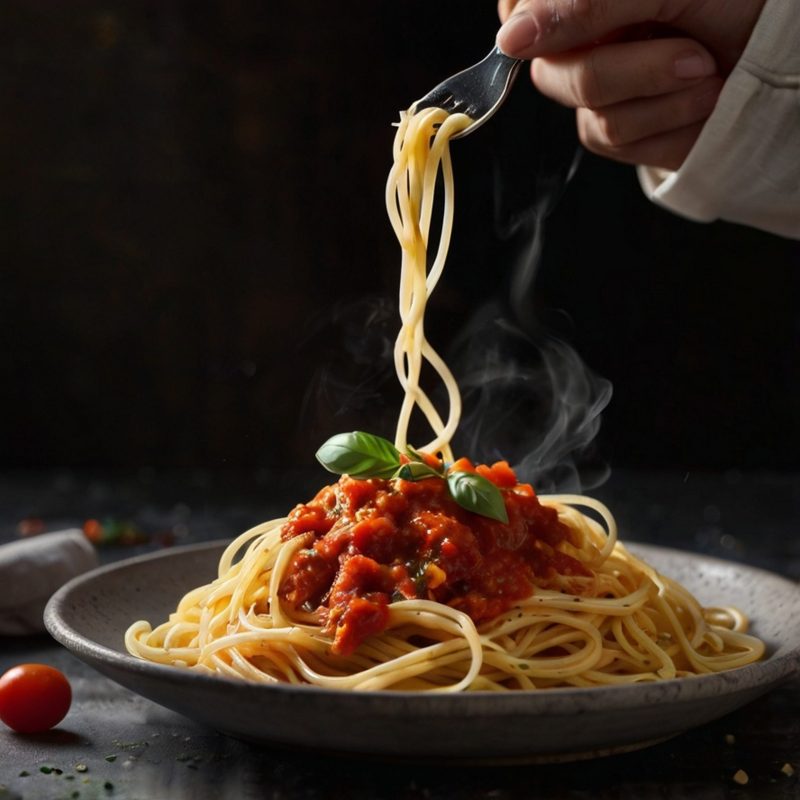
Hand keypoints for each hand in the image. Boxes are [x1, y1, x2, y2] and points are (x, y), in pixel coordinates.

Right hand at [497, 0, 766, 169]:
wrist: (787, 55)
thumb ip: (582, 2)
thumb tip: (509, 39)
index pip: (519, 8)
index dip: (532, 22)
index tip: (570, 27)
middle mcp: (583, 37)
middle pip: (550, 71)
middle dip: (627, 69)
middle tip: (691, 51)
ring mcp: (600, 86)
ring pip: (588, 111)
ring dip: (660, 97)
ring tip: (708, 72)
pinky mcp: (622, 130)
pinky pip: (613, 140)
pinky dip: (667, 124)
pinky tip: (701, 102)